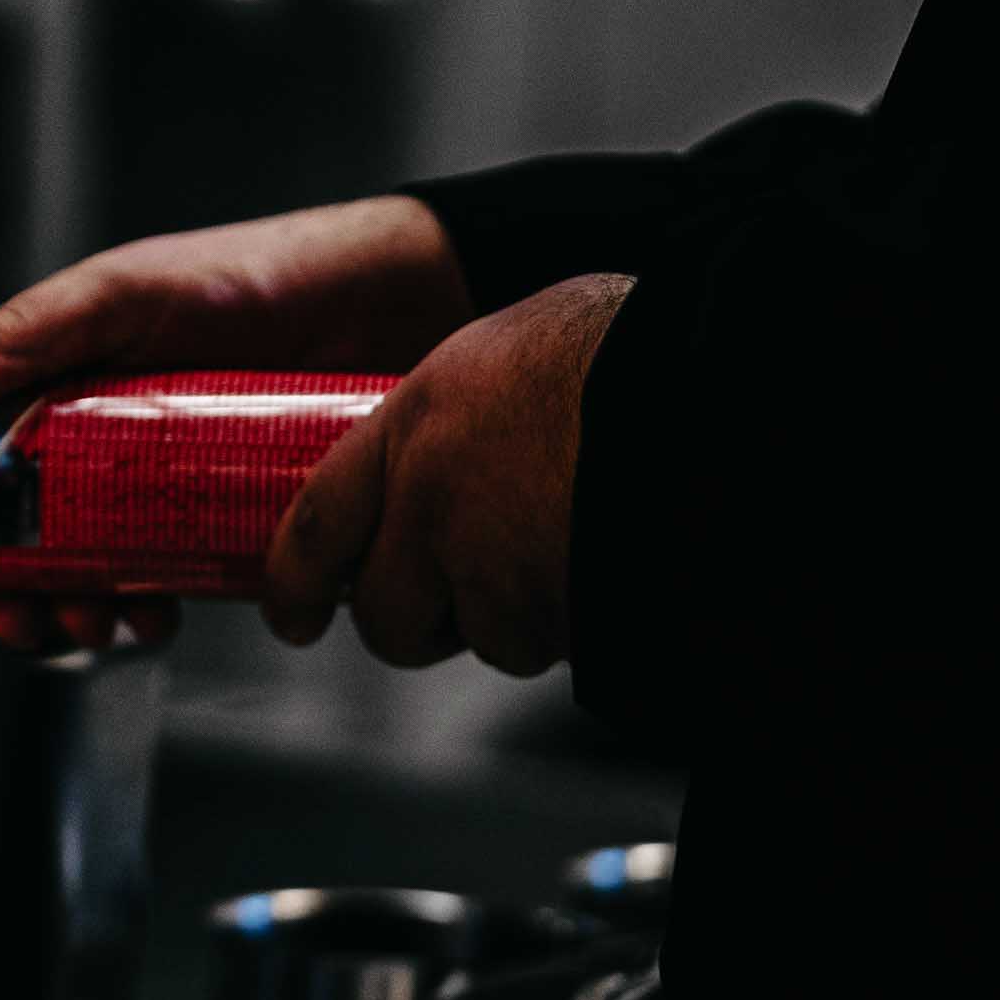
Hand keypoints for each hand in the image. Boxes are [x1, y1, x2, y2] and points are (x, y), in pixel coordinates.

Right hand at [0, 198, 480, 652]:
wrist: (380, 302)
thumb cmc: (250, 273)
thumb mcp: (128, 294)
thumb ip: (36, 331)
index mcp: (51, 376)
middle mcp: (91, 430)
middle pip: (19, 528)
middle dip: (17, 588)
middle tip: (38, 621)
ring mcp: (151, 474)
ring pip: (87, 560)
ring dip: (78, 605)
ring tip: (102, 624)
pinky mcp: (213, 507)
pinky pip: (166, 568)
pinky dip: (150, 601)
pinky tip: (161, 614)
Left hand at [263, 273, 632, 675]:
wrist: (709, 387)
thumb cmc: (626, 354)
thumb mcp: (508, 355)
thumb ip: (449, 424)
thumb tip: (420, 475)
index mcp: (416, 420)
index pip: (318, 524)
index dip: (294, 585)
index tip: (291, 616)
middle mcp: (437, 499)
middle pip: (388, 618)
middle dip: (422, 624)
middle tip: (464, 600)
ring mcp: (496, 565)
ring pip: (486, 640)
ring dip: (521, 617)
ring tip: (574, 541)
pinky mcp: (555, 615)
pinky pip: (554, 645)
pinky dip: (576, 623)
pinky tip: (606, 559)